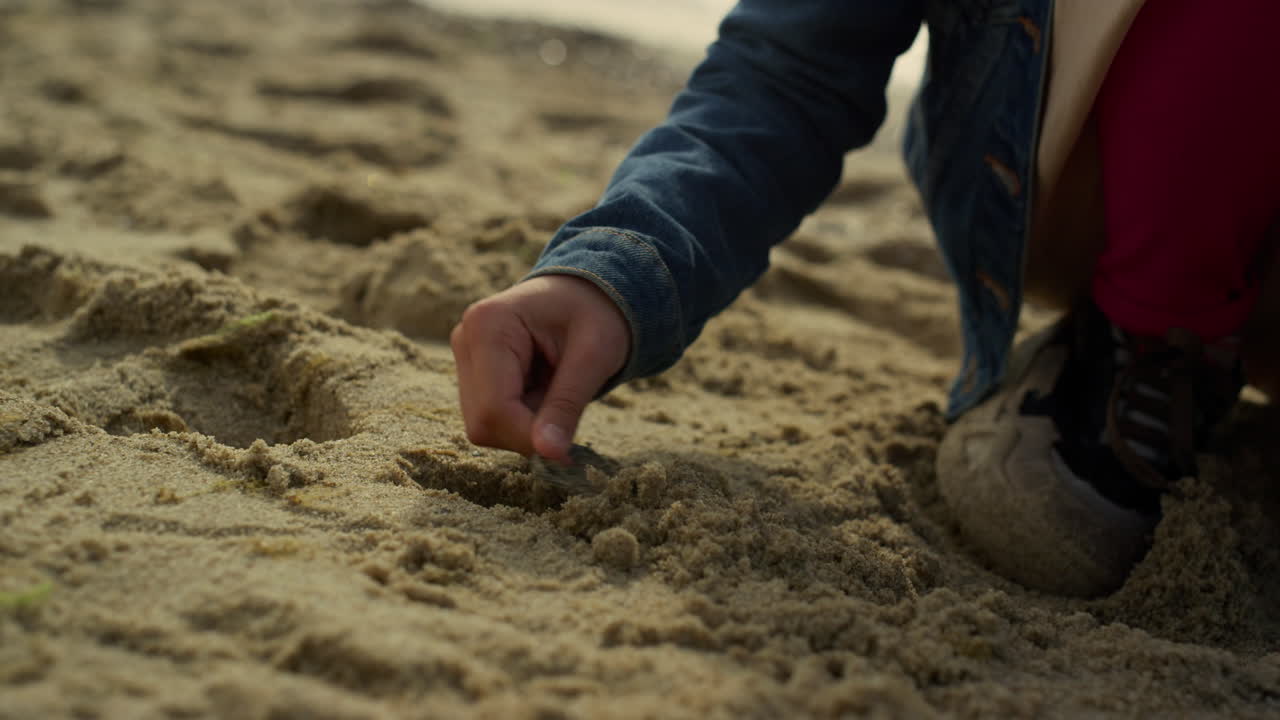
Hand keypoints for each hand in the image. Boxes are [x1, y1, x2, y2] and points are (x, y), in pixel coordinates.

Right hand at [450, 274, 629, 462]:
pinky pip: (489, 416)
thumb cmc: (597, 314)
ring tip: (555, 391)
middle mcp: (465, 338)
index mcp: (489, 324)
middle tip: (568, 413)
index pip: (494, 408)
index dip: (529, 437)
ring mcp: (464, 355)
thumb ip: (567, 404)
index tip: (567, 450)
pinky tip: (543, 392)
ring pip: (483, 424)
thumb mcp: (594, 356)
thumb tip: (548, 455)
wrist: (588, 291)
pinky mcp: (472, 371)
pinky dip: (521, 419)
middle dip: (527, 433)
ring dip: (525, 426)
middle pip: (482, 422)